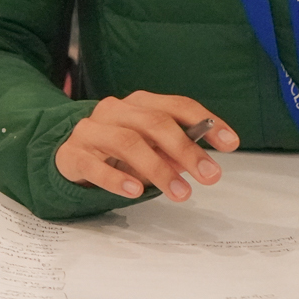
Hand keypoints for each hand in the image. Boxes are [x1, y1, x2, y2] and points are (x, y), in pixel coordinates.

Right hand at [54, 92, 239, 201]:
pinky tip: (134, 191)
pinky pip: (94, 165)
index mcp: (138, 104)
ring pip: (127, 142)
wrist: (66, 155)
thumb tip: (199, 162)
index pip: (176, 105)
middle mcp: (114, 110)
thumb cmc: (116, 152)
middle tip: (210, 175)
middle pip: (154, 123)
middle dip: (186, 149)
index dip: (206, 122)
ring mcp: (90, 130)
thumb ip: (171, 153)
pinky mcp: (72, 153)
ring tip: (180, 193)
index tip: (231, 143)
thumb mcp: (149, 149)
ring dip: (158, 168)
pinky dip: (116, 178)